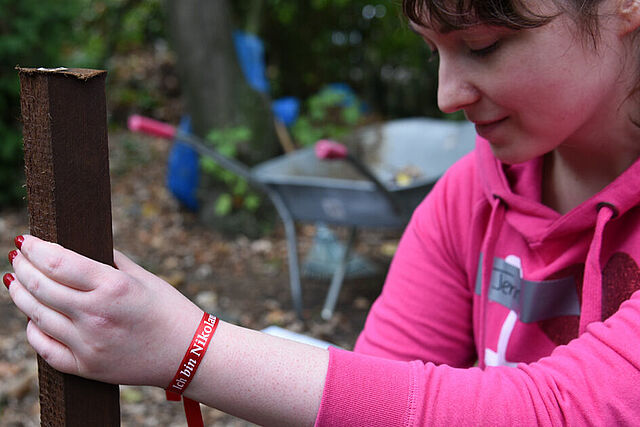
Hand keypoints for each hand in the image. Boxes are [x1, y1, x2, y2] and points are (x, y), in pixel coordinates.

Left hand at [6, 235, 202, 387]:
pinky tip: (33, 318)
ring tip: (16, 282)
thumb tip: (78, 246)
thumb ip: (110, 260)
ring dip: (21, 295)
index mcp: (113, 286)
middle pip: (40, 287)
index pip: (58, 262)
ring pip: (36, 316)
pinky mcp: (86, 367)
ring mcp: (88, 343)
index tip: (25, 239)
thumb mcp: (143, 277)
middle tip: (17, 256)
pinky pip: (45, 349)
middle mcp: (96, 314)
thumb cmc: (169, 310)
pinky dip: (33, 330)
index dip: (34, 248)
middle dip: (22, 266)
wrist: (187, 354)